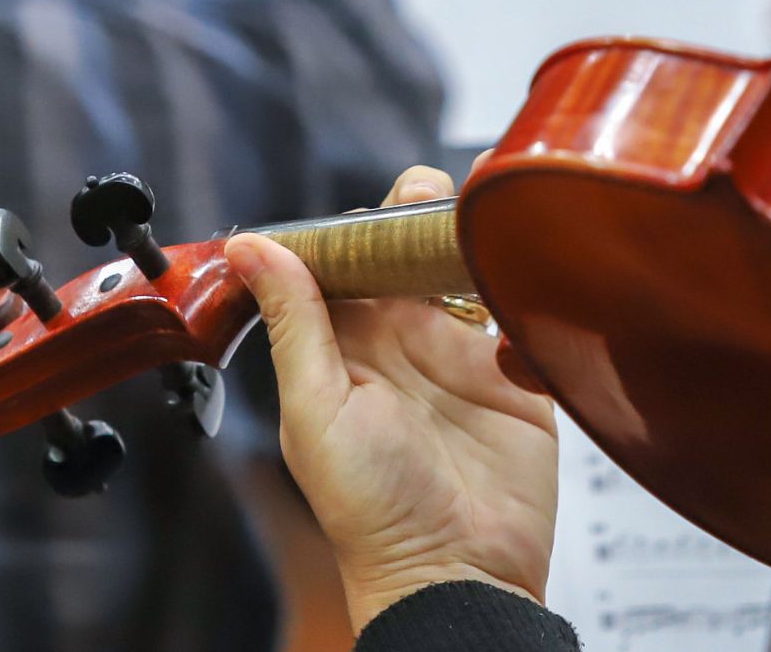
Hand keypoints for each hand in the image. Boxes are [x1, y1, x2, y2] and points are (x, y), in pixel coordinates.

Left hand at [225, 165, 558, 631]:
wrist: (458, 573)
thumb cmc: (373, 513)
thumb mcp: (318, 407)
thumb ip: (294, 322)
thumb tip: (250, 247)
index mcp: (344, 348)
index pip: (341, 260)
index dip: (350, 224)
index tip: (361, 200)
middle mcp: (402, 344)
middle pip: (407, 250)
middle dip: (416, 212)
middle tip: (425, 198)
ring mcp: (461, 355)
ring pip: (463, 267)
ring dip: (467, 237)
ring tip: (473, 219)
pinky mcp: (516, 374)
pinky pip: (519, 310)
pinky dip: (520, 284)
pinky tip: (514, 273)